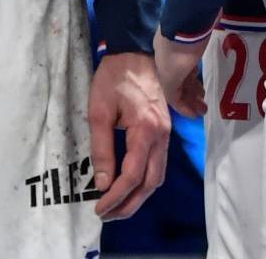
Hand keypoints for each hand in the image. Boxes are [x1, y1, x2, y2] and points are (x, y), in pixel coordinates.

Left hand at [87, 52, 169, 220]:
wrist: (134, 51)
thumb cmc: (114, 78)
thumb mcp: (99, 112)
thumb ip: (102, 149)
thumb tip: (103, 183)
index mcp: (146, 129)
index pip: (132, 175)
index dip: (116, 196)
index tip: (99, 208)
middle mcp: (162, 135)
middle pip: (151, 182)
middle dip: (130, 204)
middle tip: (107, 214)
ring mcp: (166, 132)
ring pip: (158, 175)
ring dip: (139, 195)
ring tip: (117, 205)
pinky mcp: (164, 129)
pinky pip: (159, 163)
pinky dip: (145, 181)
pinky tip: (130, 185)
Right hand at [153, 29, 208, 118]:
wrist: (189, 20)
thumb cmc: (178, 52)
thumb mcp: (170, 78)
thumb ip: (172, 93)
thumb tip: (178, 103)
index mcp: (159, 69)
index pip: (170, 93)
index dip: (182, 106)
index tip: (195, 115)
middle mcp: (166, 61)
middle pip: (178, 84)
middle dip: (189, 98)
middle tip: (203, 109)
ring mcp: (179, 51)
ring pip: (185, 75)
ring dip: (194, 88)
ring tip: (204, 98)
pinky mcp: (192, 43)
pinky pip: (192, 65)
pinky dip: (197, 75)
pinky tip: (202, 80)